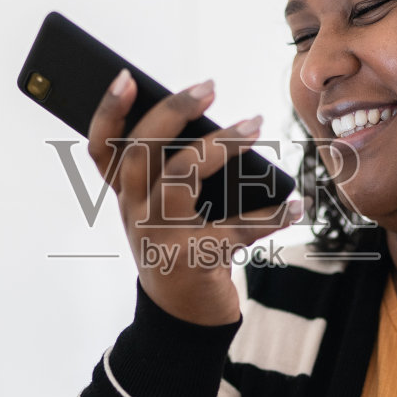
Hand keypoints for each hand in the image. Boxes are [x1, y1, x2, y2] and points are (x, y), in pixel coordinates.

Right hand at [88, 69, 298, 325]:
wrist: (183, 320)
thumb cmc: (180, 251)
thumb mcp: (163, 214)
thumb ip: (171, 176)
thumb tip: (213, 126)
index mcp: (125, 198)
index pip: (101, 148)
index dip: (108, 111)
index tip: (126, 76)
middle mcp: (135, 214)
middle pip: (141, 150)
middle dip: (173, 110)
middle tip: (210, 85)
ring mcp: (159, 237)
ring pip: (182, 173)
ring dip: (222, 144)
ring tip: (255, 123)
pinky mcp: (192, 258)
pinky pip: (236, 226)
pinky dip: (272, 214)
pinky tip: (295, 204)